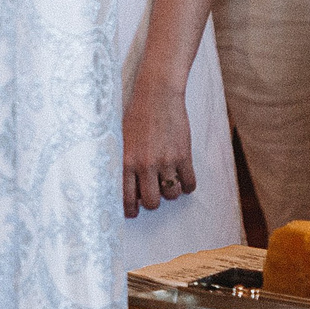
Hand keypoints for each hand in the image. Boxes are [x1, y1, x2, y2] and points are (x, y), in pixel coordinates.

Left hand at [122, 83, 195, 217]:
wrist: (156, 96)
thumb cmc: (134, 115)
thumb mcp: (119, 138)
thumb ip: (122, 161)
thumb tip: (124, 184)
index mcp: (125, 161)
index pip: (125, 196)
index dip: (129, 209)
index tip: (132, 213)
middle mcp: (144, 165)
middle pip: (151, 201)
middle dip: (152, 203)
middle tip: (152, 196)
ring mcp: (165, 161)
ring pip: (171, 195)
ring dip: (170, 193)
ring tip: (167, 183)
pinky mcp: (184, 155)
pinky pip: (190, 183)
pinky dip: (188, 186)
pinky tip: (183, 180)